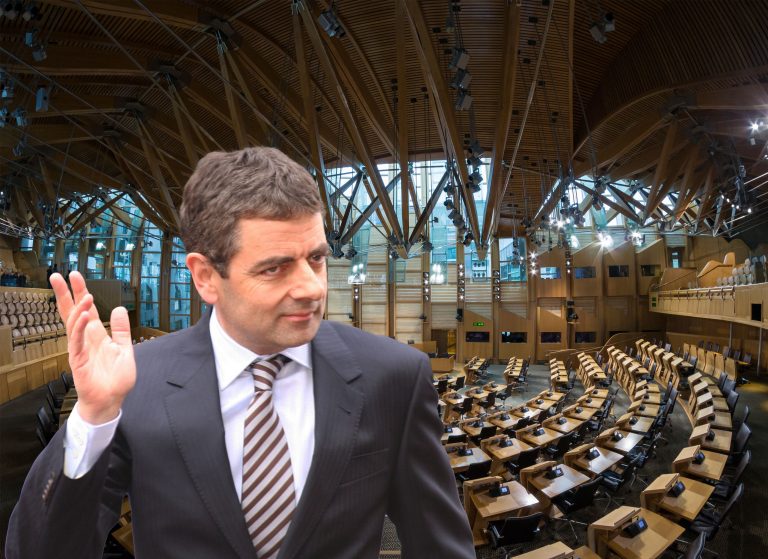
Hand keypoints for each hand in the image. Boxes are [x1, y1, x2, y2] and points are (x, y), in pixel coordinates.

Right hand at [51, 271, 135, 424]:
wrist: (110, 401)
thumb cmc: (115, 379)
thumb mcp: (124, 349)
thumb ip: (121, 330)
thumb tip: (119, 309)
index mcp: (96, 335)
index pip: (87, 310)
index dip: (80, 292)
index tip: (75, 276)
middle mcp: (85, 339)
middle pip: (72, 312)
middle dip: (66, 294)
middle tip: (58, 275)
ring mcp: (80, 349)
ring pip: (74, 323)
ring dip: (78, 307)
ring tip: (84, 293)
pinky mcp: (78, 360)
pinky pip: (77, 340)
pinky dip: (80, 326)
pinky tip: (85, 315)